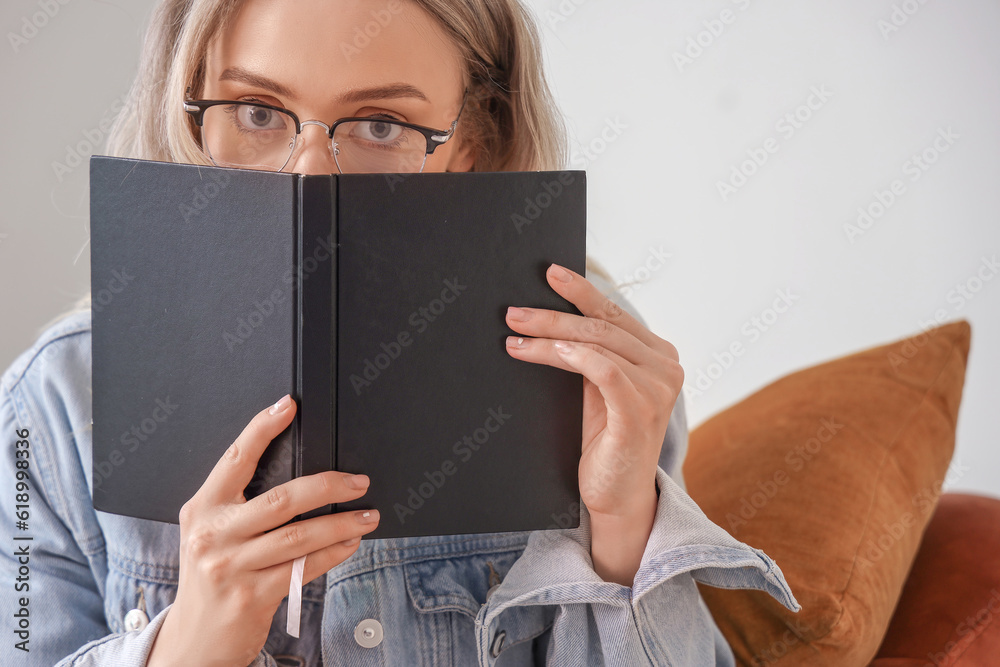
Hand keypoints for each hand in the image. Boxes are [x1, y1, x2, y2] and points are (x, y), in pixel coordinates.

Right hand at [147, 394, 379, 666]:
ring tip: (367, 515)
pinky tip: (350, 543)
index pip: (234, 459)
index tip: (288, 405)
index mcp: (202, 508)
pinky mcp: (252, 596)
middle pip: (281, 499)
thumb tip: (302, 480)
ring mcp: (231, 566)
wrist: (193, 639)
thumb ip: (241, 506)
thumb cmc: (212, 576)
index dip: (262, 428)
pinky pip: (303, 567)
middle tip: (358, 481)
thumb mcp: (212, 534)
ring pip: (299, 536)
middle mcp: (213, 534)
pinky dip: (333, 553)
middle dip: (328, 486)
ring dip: (341, 523)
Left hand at [504, 263, 682, 585]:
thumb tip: (549, 315)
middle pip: (601, 327)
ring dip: (550, 337)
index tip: (550, 273)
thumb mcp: (596, 389)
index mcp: (658, 355)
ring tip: (514, 336)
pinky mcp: (641, 412)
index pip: (613, 314)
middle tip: (513, 312)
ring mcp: (659, 389)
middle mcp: (666, 366)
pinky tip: (548, 352)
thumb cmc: (602, 441)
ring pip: (598, 344)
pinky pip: (606, 370)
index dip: (581, 292)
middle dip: (552, 316)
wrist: (614, 497)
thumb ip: (590, 353)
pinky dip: (575, 357)